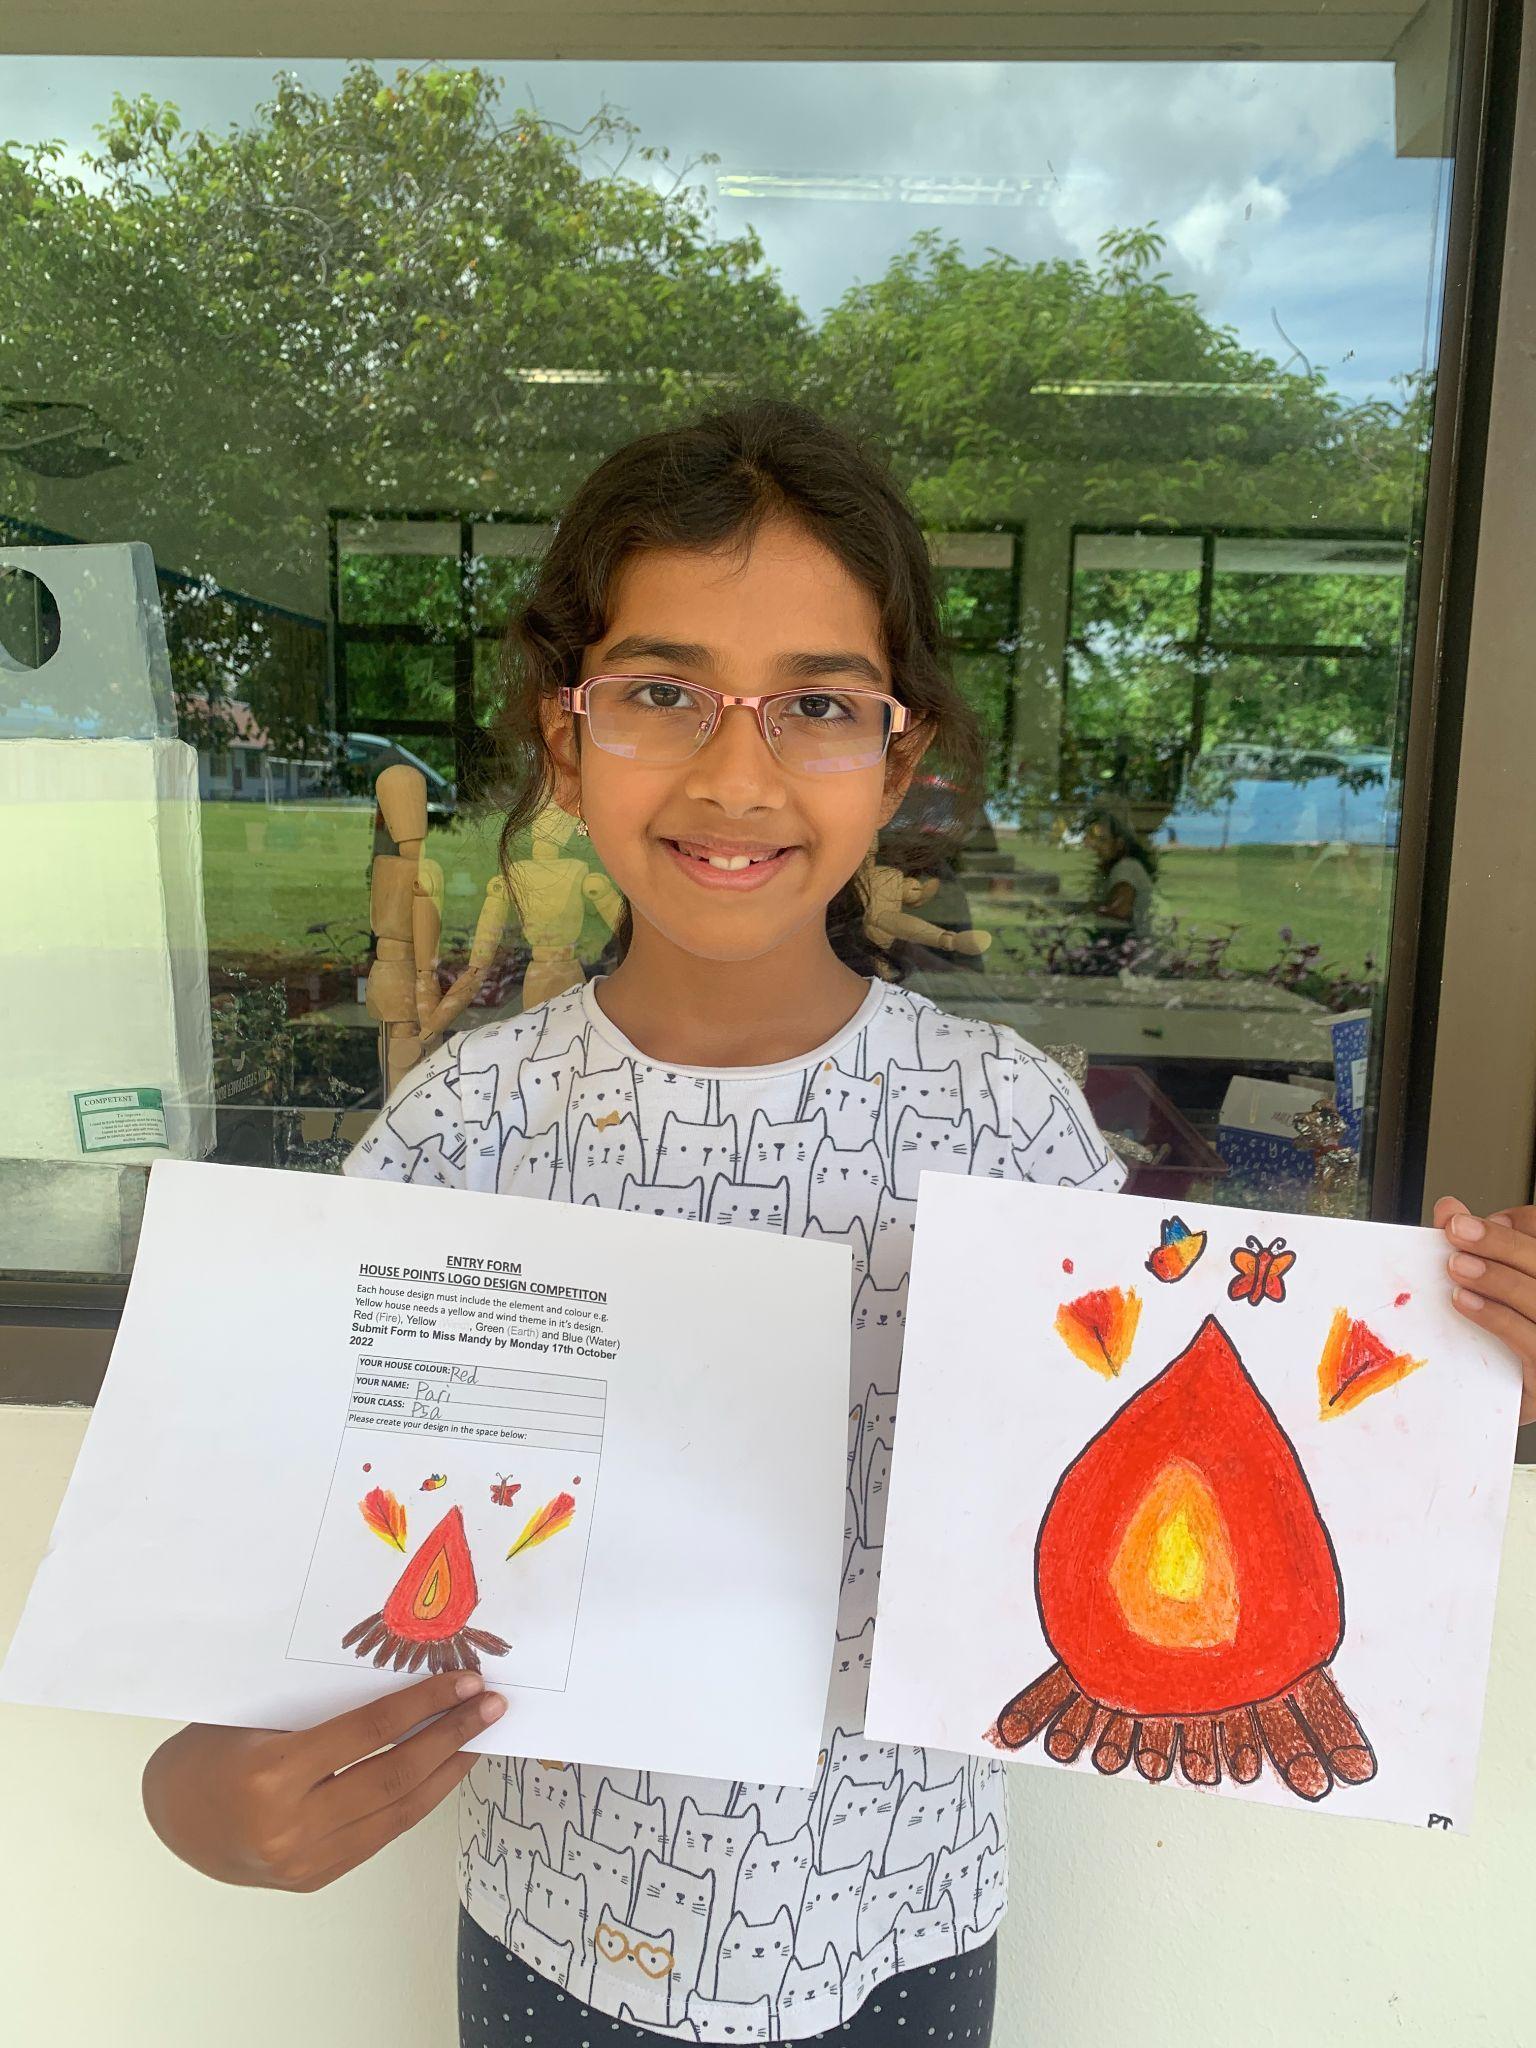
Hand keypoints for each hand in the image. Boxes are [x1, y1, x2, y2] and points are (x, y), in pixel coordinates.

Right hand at [141, 1669, 504, 1890]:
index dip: (424, 1704)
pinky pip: (380, 1834)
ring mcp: (304, 1862)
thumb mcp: (260, 1712)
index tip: (465, 1680)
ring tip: (481, 1736)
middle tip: (491, 1705)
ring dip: (447, 1771)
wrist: (174, 1815)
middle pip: (394, 1777)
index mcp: (271, 1775)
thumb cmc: (214, 1747)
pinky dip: (418, 1801)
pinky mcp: (315, 1879)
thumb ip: (324, 1704)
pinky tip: (443, 1772)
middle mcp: (291, 1827)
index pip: (369, 1733)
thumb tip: (408, 1676)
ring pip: (397, 1813)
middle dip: (451, 1737)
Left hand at [1435, 1196, 1535, 1424]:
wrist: (1504, 1403)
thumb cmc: (1506, 1339)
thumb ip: (1478, 1248)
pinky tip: (1464, 1301)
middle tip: (1456, 1230)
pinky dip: (1496, 1317)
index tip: (1471, 1217)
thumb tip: (1450, 1209)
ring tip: (1456, 1265)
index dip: (1518, 1224)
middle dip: (1500, 1244)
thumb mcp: (1494, 1288)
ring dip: (1496, 1278)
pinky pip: (1529, 1342)